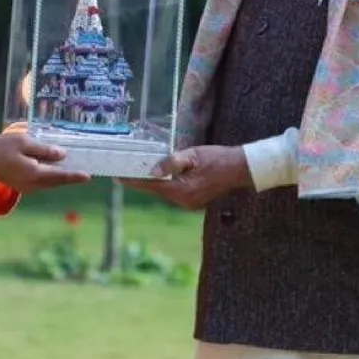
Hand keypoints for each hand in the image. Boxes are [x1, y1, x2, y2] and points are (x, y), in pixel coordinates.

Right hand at [0, 133, 90, 193]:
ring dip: (61, 177)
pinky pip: (41, 182)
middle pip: (56, 181)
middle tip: (85, 172)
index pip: (60, 176)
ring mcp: (26, 186)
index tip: (88, 175)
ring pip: (49, 183)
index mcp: (34, 174)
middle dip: (70, 177)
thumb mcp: (24, 142)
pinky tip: (55, 168)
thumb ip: (44, 149)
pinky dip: (51, 177)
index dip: (74, 176)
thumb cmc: (0, 147)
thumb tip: (62, 155)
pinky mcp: (21, 184)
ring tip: (74, 169)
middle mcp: (32, 184)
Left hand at [120, 145, 250, 209]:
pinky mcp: (193, 202)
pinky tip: (160, 175)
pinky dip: (166, 185)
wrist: (240, 169)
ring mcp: (189, 204)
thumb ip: (172, 162)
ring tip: (139, 171)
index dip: (134, 181)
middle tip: (125, 171)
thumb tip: (153, 171)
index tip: (118, 177)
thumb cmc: (218, 158)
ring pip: (164, 192)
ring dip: (154, 182)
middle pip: (156, 190)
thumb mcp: (193, 155)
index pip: (152, 185)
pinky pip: (174, 193)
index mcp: (183, 190)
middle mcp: (184, 201)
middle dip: (142, 181)